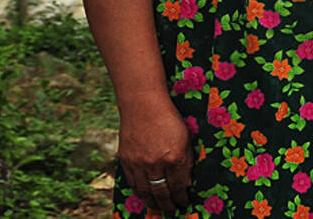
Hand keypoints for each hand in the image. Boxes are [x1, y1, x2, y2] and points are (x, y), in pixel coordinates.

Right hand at [117, 99, 191, 213]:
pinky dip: (139, 191)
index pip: (178, 186)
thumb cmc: (169, 118)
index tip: (184, 203)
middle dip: (168, 205)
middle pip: (161, 193)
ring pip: (145, 191)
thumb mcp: (186, 139)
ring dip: (152, 202)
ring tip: (158, 207)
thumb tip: (185, 183)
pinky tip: (144, 194)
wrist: (142, 105)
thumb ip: (186, 162)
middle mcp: (155, 163)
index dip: (181, 198)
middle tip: (172, 211)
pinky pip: (132, 182)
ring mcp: (138, 163)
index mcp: (174, 157)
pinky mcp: (125, 159)